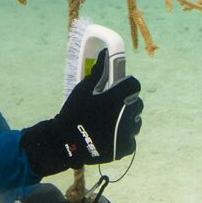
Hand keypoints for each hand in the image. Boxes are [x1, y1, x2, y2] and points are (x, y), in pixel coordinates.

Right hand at [18, 56, 142, 177]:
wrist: (65, 143)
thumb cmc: (74, 113)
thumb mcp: (83, 89)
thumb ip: (98, 72)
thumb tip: (105, 54)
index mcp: (116, 98)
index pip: (134, 85)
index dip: (127, 85)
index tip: (117, 88)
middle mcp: (126, 114)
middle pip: (137, 103)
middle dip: (127, 102)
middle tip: (111, 106)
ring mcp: (127, 133)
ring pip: (135, 121)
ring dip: (127, 119)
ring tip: (110, 123)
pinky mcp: (125, 148)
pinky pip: (131, 138)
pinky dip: (124, 137)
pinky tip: (111, 135)